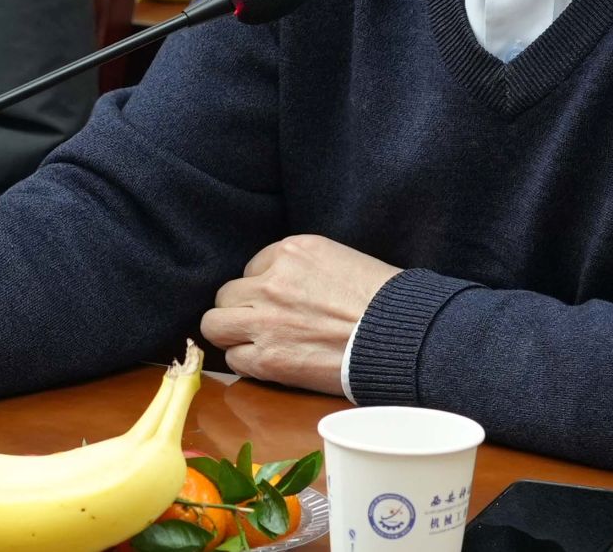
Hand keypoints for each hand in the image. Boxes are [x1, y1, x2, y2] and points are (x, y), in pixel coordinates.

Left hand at [201, 235, 399, 394]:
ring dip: (232, 333)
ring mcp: (265, 320)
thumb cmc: (383, 302)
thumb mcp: (341, 261)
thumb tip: (285, 286)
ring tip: (255, 343)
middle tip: (263, 323)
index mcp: (292, 250)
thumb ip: (302, 269)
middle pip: (226, 294)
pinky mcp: (267, 358)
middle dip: (242, 308)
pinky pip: (234, 358)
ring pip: (214, 324)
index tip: (282, 302)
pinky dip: (249, 362)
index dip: (265, 287)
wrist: (398, 338)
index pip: (254, 267)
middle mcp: (272, 281)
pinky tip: (272, 362)